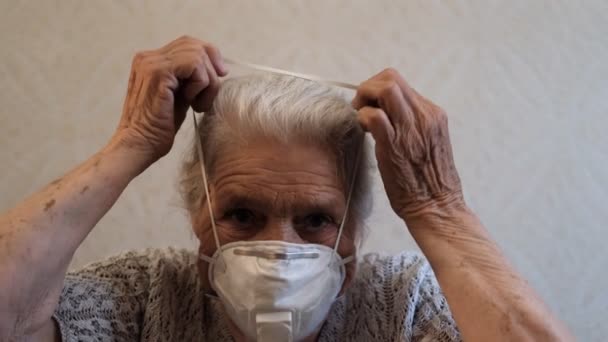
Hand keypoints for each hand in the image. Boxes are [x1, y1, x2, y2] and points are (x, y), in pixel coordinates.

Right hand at [112, 36, 226, 164]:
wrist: (139, 145)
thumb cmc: (159, 127)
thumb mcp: (180, 96)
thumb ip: (191, 79)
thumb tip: (218, 69)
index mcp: (151, 60)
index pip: (189, 44)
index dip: (210, 57)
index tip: (220, 77)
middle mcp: (148, 57)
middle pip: (195, 44)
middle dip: (211, 69)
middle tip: (208, 96)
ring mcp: (151, 62)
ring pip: (198, 54)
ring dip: (208, 82)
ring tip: (198, 104)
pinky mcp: (158, 73)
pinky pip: (195, 66)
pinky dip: (202, 84)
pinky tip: (192, 102)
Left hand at [352, 68, 462, 221]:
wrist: (437, 206)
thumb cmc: (429, 182)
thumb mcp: (428, 143)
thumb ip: (412, 125)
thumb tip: (387, 115)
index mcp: (433, 114)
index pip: (400, 83)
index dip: (378, 89)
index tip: (370, 104)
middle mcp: (425, 116)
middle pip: (391, 78)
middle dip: (368, 87)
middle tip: (360, 106)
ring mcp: (411, 128)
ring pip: (384, 88)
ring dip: (364, 98)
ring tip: (360, 116)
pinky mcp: (395, 144)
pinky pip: (374, 115)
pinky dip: (362, 117)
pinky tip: (363, 130)